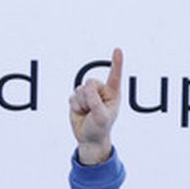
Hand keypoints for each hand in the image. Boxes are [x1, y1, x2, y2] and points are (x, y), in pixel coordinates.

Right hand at [70, 49, 122, 164]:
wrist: (88, 138)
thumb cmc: (100, 127)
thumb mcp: (101, 116)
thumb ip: (95, 100)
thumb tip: (86, 87)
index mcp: (113, 93)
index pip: (114, 75)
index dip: (116, 63)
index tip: (117, 50)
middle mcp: (101, 91)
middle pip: (90, 83)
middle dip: (88, 98)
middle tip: (92, 110)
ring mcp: (88, 94)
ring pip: (79, 90)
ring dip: (81, 104)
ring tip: (87, 113)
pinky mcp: (77, 99)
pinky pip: (72, 97)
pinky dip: (75, 107)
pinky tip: (81, 113)